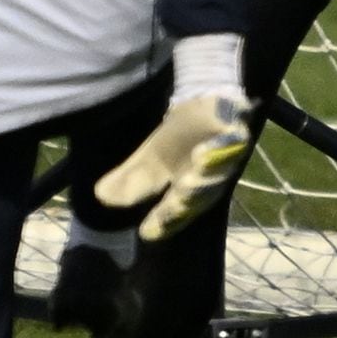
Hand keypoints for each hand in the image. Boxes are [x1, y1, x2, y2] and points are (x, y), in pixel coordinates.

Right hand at [90, 34, 254, 242]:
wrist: (204, 106)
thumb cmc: (178, 140)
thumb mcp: (149, 160)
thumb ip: (130, 180)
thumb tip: (101, 197)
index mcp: (187, 191)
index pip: (175, 211)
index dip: (163, 221)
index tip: (147, 231)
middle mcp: (209, 180)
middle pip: (199, 196)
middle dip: (185, 201)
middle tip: (171, 207)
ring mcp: (225, 159)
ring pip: (216, 173)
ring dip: (203, 178)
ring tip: (187, 180)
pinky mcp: (236, 135)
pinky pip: (231, 143)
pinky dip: (219, 148)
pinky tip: (203, 151)